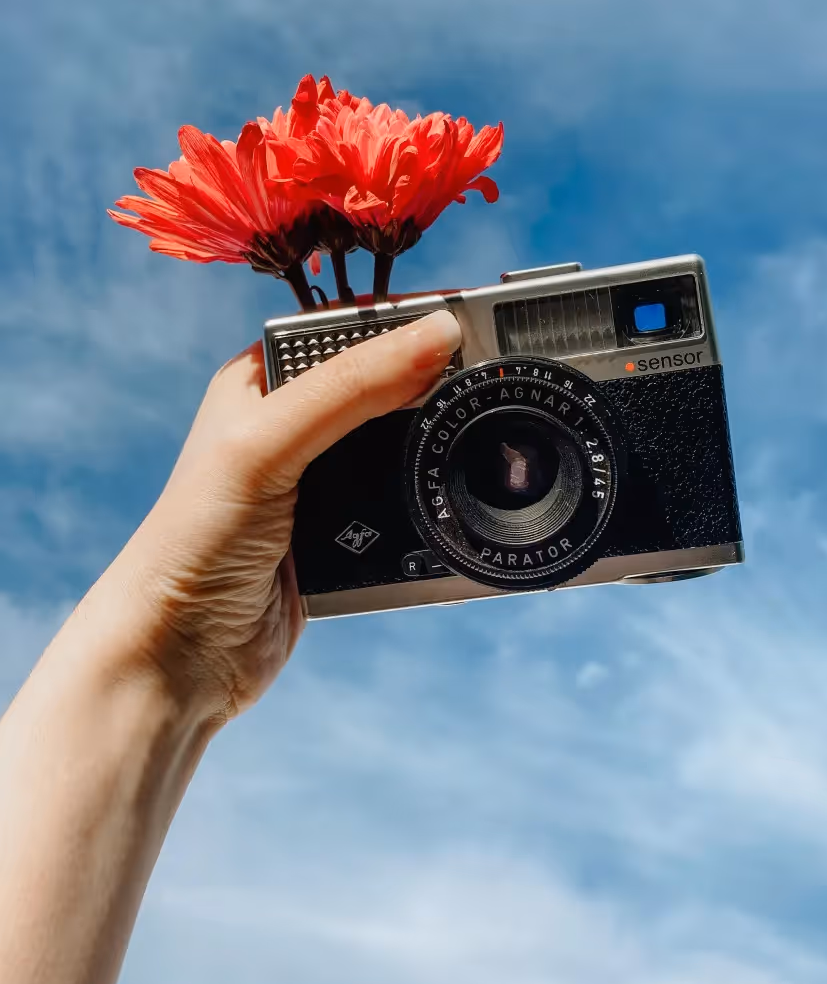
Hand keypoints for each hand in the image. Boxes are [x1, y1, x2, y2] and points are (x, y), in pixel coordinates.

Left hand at [71, 309, 461, 725]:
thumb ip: (352, 385)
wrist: (179, 660)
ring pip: (402, 446)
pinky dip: (433, 502)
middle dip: (433, 385)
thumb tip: (440, 331)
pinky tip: (456, 496)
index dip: (405, 322)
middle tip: (490, 380)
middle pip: (384, 386)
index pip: (348, 329)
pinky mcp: (343, 537)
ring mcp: (320, 484)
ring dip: (437, 447)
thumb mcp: (271, 444)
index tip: (467, 322)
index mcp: (263, 382)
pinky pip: (405, 505)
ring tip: (481, 436)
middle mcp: (292, 427)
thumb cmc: (193, 542)